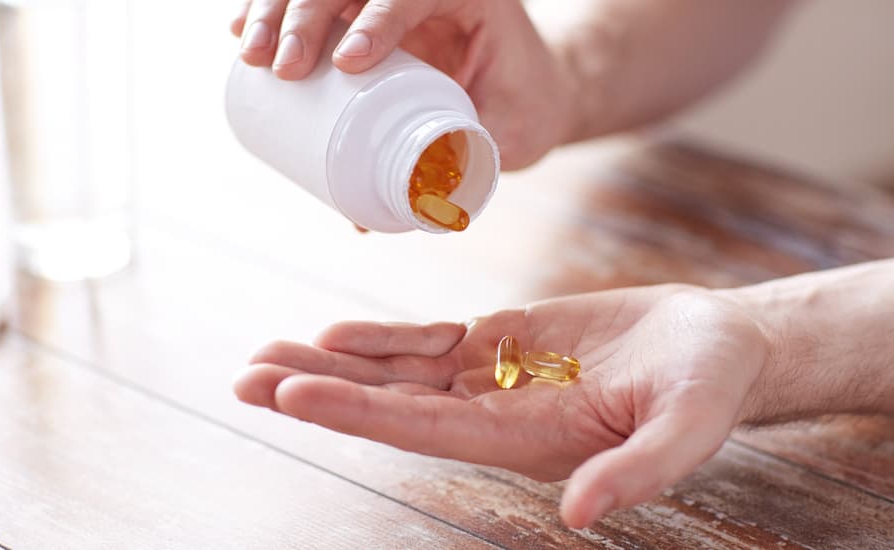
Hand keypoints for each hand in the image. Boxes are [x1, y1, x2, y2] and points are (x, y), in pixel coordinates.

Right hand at [230, 0, 577, 168]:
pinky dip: (275, 6)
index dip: (382, 16)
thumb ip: (455, 171)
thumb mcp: (511, 136)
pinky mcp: (369, 7)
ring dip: (278, 7)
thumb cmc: (526, 110)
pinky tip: (240, 29)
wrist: (535, 87)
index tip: (347, 63)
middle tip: (284, 67)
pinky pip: (319, 0)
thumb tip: (366, 218)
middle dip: (310, 13)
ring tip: (250, 54)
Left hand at [234, 284, 770, 526]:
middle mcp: (492, 414)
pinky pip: (427, 340)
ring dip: (330, 361)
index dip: (355, 410)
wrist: (715, 347)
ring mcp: (491, 377)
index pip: (420, 428)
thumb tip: (581, 512)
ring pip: (394, 371)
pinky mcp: (501, 341)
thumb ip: (638, 470)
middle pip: (387, 404)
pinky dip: (379, 337)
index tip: (291, 392)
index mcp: (523, 439)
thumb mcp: (688, 427)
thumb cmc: (708, 387)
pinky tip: (335, 331)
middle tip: (244, 377)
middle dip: (316, 389)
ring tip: (263, 352)